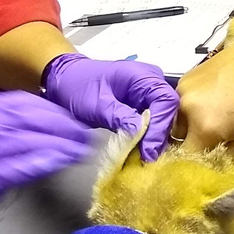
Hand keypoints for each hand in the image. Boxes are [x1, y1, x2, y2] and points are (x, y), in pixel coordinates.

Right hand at [0, 91, 91, 233]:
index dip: (51, 107)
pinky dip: (49, 160)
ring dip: (63, 142)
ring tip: (82, 147)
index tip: (70, 115)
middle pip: (31, 115)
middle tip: (84, 131)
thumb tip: (34, 124)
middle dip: (62, 123)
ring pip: (32, 138)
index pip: (21, 101)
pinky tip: (64, 160)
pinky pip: (26, 164)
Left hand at [42, 53, 178, 161]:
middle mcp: (150, 81)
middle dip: (159, 135)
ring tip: (146, 157)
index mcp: (142, 75)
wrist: (65, 80)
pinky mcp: (142, 103)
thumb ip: (121, 117)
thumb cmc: (78, 87)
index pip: (165, 100)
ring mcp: (147, 92)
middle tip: (149, 158)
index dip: (160, 126)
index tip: (149, 150)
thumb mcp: (98, 105)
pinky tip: (142, 149)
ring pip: (163, 117)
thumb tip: (141, 133)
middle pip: (168, 109)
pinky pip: (153, 120)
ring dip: (155, 137)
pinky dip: (149, 135)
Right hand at [175, 29, 233, 157]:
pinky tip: (211, 102)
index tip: (206, 160)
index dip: (195, 163)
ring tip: (213, 118)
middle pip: (178, 137)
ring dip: (189, 124)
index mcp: (204, 127)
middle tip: (212, 139)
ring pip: (177, 118)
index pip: (186, 157)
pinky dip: (191, 107)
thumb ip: (226, 156)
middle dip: (192, 142)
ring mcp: (183, 89)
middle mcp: (186, 107)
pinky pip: (180, 101)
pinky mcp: (185, 76)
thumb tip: (211, 165)